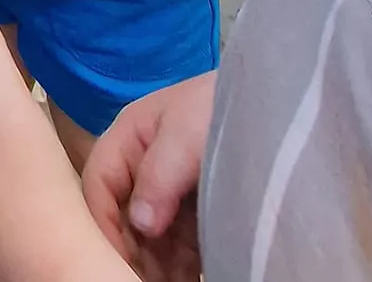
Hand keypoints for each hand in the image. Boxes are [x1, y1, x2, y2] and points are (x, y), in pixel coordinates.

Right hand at [83, 75, 212, 281]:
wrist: (272, 106)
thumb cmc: (219, 108)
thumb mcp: (185, 134)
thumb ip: (158, 175)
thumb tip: (139, 224)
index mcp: (129, 137)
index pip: (99, 182)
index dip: (102, 220)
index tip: (115, 259)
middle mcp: (143, 166)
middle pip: (124, 216)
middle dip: (131, 250)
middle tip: (144, 280)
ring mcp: (170, 191)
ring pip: (150, 236)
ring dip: (154, 265)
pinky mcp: (195, 211)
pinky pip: (178, 246)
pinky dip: (177, 268)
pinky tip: (184, 281)